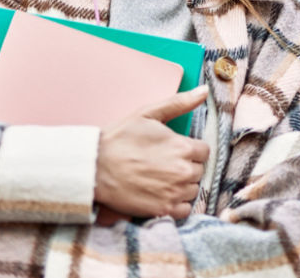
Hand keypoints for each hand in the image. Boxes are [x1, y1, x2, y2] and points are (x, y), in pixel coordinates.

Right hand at [95, 86, 210, 219]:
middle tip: (163, 164)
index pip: (204, 151)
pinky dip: (177, 204)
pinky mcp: (163, 210)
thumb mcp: (148, 114)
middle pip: (199, 171)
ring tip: (160, 178)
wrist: (94, 167)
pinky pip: (185, 210)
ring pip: (192, 189)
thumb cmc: (119, 138)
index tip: (174, 150)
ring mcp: (174, 193)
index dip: (189, 149)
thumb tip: (204, 90)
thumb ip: (179, 103)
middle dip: (185, 166)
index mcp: (183, 147)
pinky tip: (162, 194)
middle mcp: (183, 171)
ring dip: (182, 185)